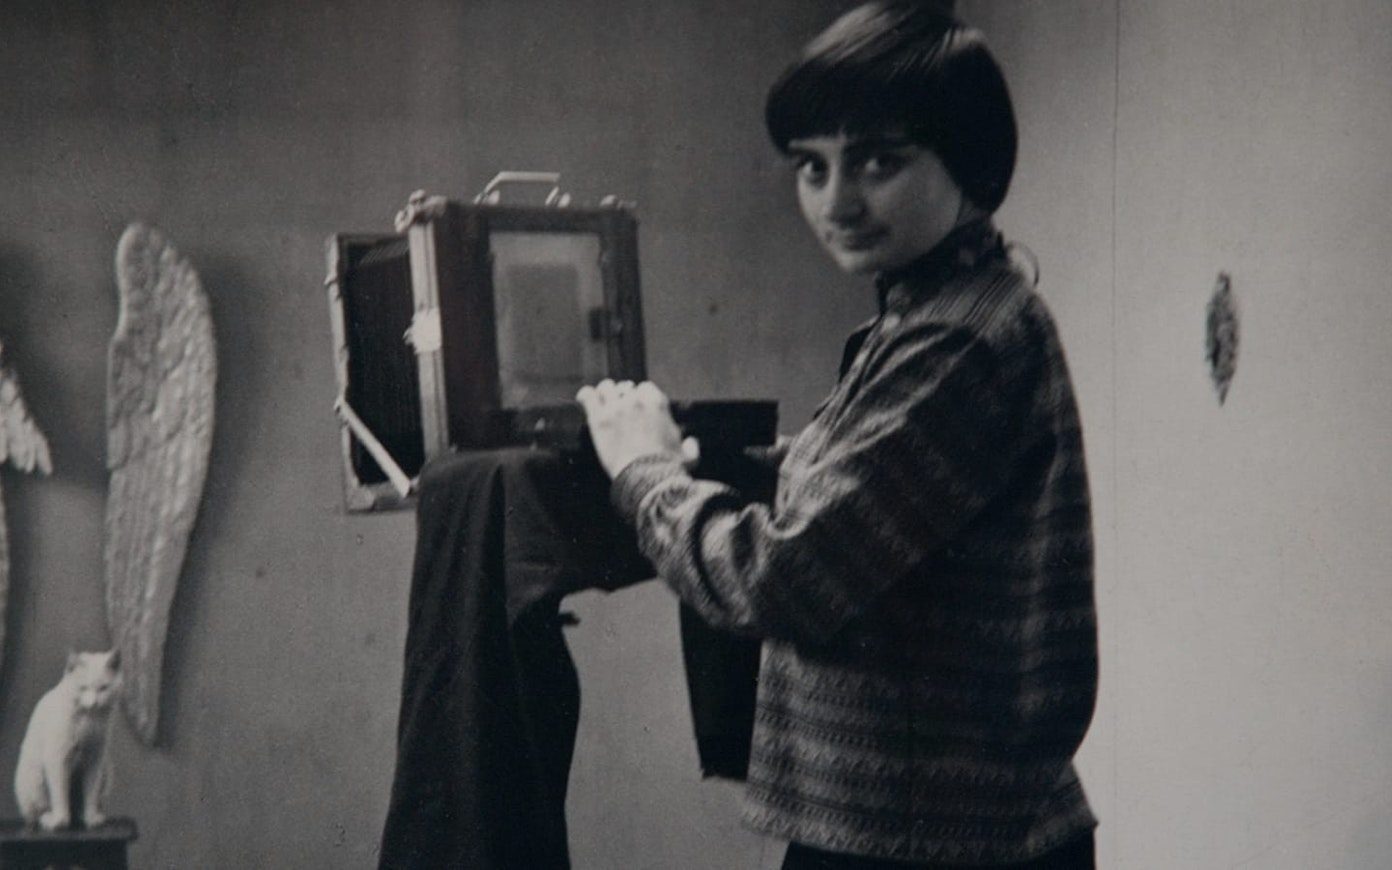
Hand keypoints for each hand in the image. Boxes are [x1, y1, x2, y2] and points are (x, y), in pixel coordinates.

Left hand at [575, 379, 697, 478]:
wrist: (646, 478)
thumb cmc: (668, 468)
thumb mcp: (689, 457)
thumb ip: (690, 447)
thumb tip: (691, 442)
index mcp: (657, 404)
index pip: (646, 388)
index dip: (641, 397)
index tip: (638, 407)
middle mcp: (636, 401)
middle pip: (625, 388)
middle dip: (623, 397)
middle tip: (620, 409)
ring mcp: (616, 408)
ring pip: (606, 388)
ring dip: (605, 394)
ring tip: (603, 403)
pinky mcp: (599, 419)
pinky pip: (588, 396)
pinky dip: (586, 396)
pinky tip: (585, 399)